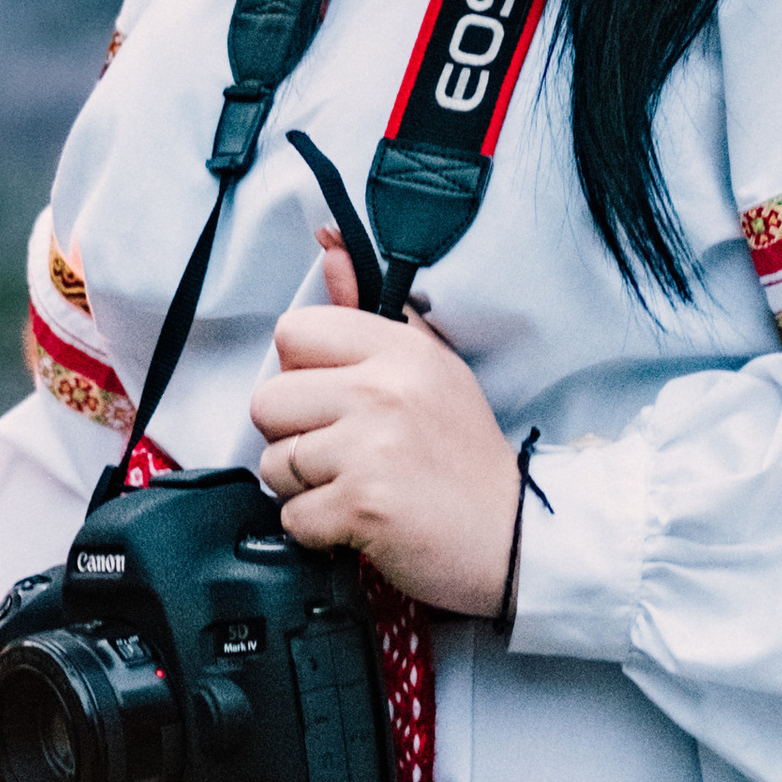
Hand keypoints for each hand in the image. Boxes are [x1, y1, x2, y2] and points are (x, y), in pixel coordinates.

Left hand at [250, 226, 520, 614]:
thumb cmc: (465, 457)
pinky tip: (358, 521)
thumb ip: (368, 312)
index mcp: (399, 350)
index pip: (293, 333)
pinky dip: (317, 531)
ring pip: (273, 463)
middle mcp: (384, 390)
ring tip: (355, 486)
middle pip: (267, 401)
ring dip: (303, 487)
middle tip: (341, 453)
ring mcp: (372, 448)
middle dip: (292, 435)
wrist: (514, 535)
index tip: (333, 399)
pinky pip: (291, 516)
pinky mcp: (363, 505)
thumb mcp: (431, 368)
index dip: (301, 373)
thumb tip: (329, 246)